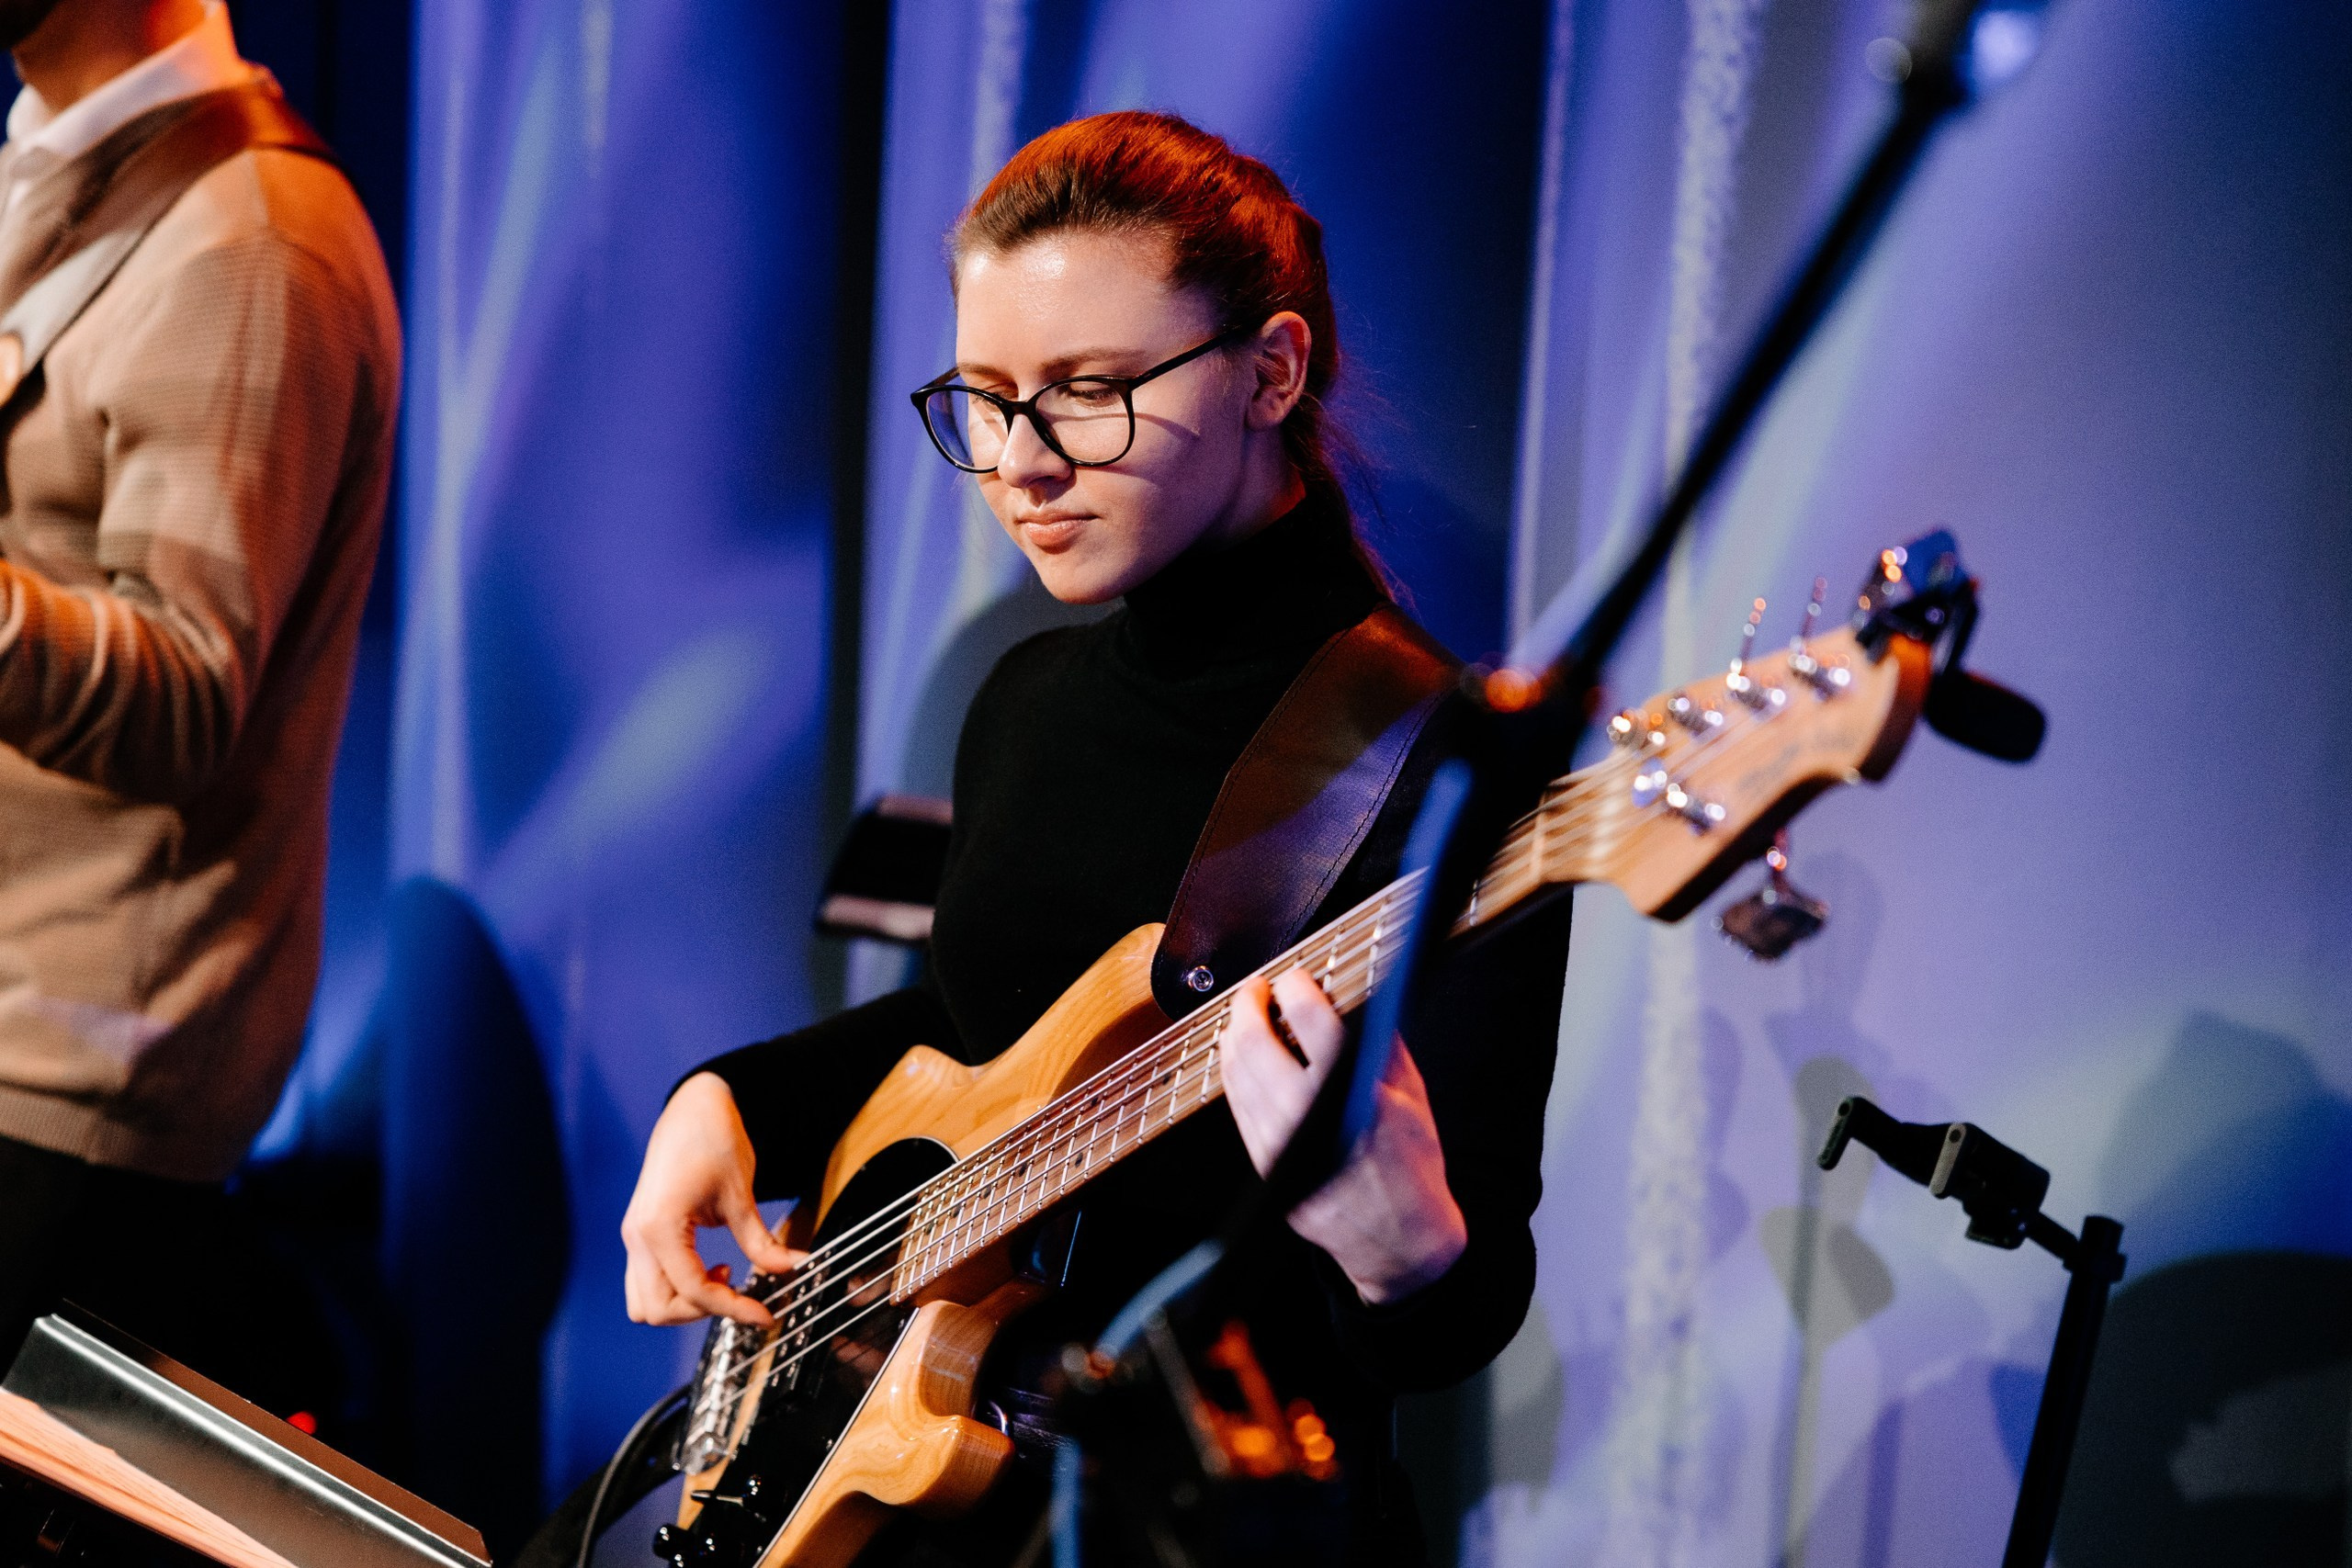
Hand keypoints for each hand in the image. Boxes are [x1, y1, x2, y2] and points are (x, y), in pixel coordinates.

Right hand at [620, 1072, 806, 1326]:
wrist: (693, 1108)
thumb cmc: (713, 1139)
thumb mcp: (741, 1193)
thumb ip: (762, 1241)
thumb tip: (792, 1268)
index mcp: (659, 1226)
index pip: (693, 1290)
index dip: (733, 1308)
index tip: (765, 1314)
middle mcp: (637, 1237)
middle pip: (657, 1309)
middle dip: (700, 1313)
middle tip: (740, 1294)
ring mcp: (634, 1237)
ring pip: (643, 1303)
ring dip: (683, 1305)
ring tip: (723, 1278)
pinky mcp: (641, 1234)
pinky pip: (647, 1282)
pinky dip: (676, 1289)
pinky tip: (710, 1267)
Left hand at [1221, 971, 1467, 1303]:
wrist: (1397, 1237)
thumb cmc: (1411, 1163)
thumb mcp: (1413, 1094)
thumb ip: (1380, 1041)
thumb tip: (1348, 993)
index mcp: (1357, 1094)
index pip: (1311, 1020)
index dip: (1296, 987)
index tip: (1294, 977)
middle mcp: (1310, 1119)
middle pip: (1257, 1043)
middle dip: (1250, 1004)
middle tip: (1256, 990)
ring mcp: (1281, 1146)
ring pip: (1237, 1075)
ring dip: (1235, 1036)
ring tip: (1245, 1018)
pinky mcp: (1265, 1167)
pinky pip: (1238, 1107)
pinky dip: (1236, 1074)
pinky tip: (1244, 1060)